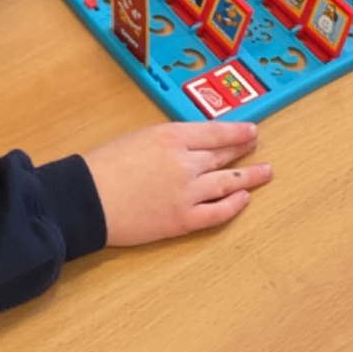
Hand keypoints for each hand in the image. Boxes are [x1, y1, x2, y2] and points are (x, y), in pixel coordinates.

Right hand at [83, 121, 271, 246]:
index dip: (236, 132)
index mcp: (172, 137)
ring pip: (227, 184)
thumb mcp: (137, 138)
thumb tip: (188, 147)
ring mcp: (187, 193)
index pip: (215, 132)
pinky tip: (243, 200)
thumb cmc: (103, 166)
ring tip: (265, 173)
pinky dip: (233, 206)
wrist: (87, 199)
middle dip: (242, 150)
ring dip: (249, 177)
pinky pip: (217, 213)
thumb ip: (167, 141)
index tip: (251, 130)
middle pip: (223, 156)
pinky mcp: (182, 220)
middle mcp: (186, 163)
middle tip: (256, 146)